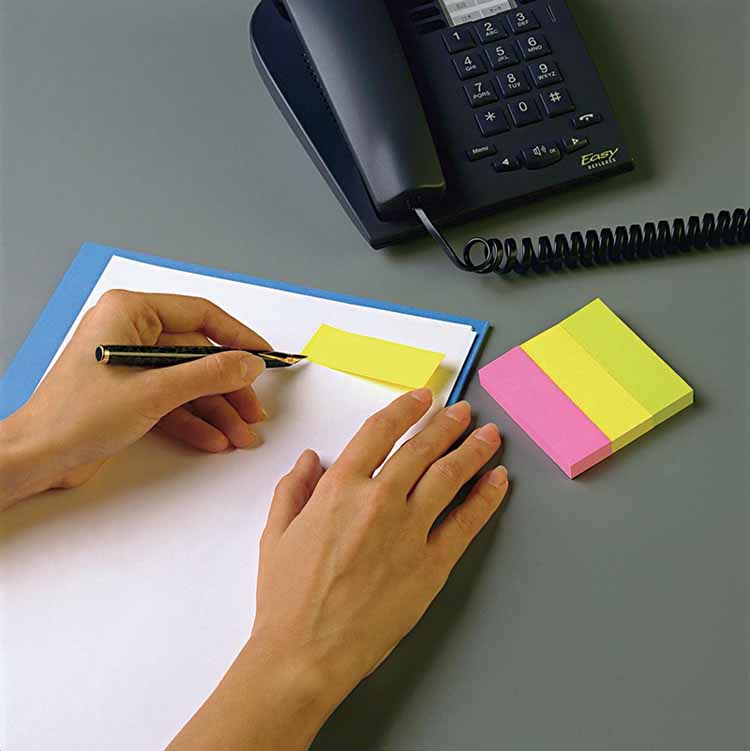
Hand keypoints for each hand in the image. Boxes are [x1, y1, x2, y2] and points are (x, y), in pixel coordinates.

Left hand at [0, 290, 269, 506]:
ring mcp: (130, 364)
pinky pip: (172, 400)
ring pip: (188, 382)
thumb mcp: (155, 392)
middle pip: (198, 355)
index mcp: (130, 313)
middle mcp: (130, 332)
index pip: (200, 315)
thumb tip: (250, 363)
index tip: (264, 356)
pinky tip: (213, 440)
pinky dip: (193, 420)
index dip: (238, 337)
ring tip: (240, 435)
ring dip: (215, 410)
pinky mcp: (129, 392)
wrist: (37, 457)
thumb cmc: (77, 415)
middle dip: (227, 389)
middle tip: (253, 412)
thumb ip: (209, 374)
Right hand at [168, 389, 508, 750]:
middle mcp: (378, 501)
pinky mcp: (431, 565)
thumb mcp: (276, 534)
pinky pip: (465, 522)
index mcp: (339, 488)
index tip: (421, 398)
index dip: (404, 408)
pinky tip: (498, 480)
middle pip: (421, 448)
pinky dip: (486, 497)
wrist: (305, 654)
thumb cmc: (286, 598)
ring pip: (448, 476)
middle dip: (446, 423)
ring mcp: (408, 532)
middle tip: (463, 411)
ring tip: (489, 435)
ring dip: (472, 450)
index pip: (379, 432)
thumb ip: (293, 489)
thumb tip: (310, 458)